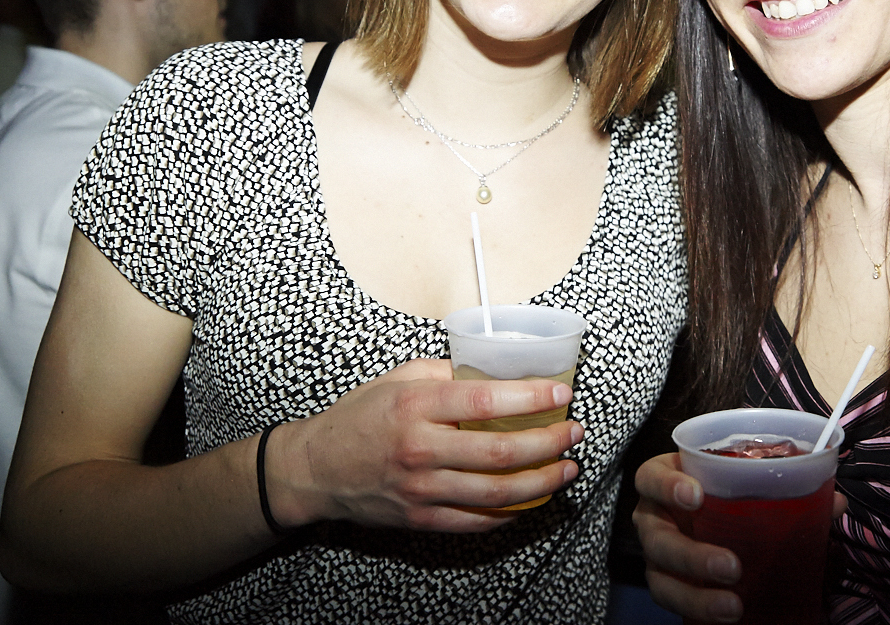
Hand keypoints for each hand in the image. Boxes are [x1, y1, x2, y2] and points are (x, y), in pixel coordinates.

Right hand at [267, 358, 582, 532]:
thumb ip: (447, 373)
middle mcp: (420, 449)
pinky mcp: (420, 519)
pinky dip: (511, 512)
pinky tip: (532, 499)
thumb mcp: (399, 378)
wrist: (316, 468)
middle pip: (501, 453)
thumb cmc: (361, 417)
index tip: (561, 394)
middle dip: (549, 443)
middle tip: (574, 433)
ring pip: (497, 493)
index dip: (532, 399)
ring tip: (566, 469)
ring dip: (542, 482)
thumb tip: (495, 370)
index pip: (487, 400)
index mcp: (416, 407)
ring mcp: (420, 489)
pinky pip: (476, 520)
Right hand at [633, 452, 846, 622]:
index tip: (696, 495)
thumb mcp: (750, 482)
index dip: (667, 486)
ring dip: (695, 595)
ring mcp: (656, 554)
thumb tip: (835, 502)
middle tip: (731, 567)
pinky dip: (698, 610)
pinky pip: (673, 600)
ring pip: (660, 578)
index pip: (651, 477)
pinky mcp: (667, 583)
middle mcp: (654, 518)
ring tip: (732, 607)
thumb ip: (788, 488)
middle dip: (691, 555)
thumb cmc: (726, 491)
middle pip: (656, 537)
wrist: (709, 517)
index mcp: (667, 480)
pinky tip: (726, 618)